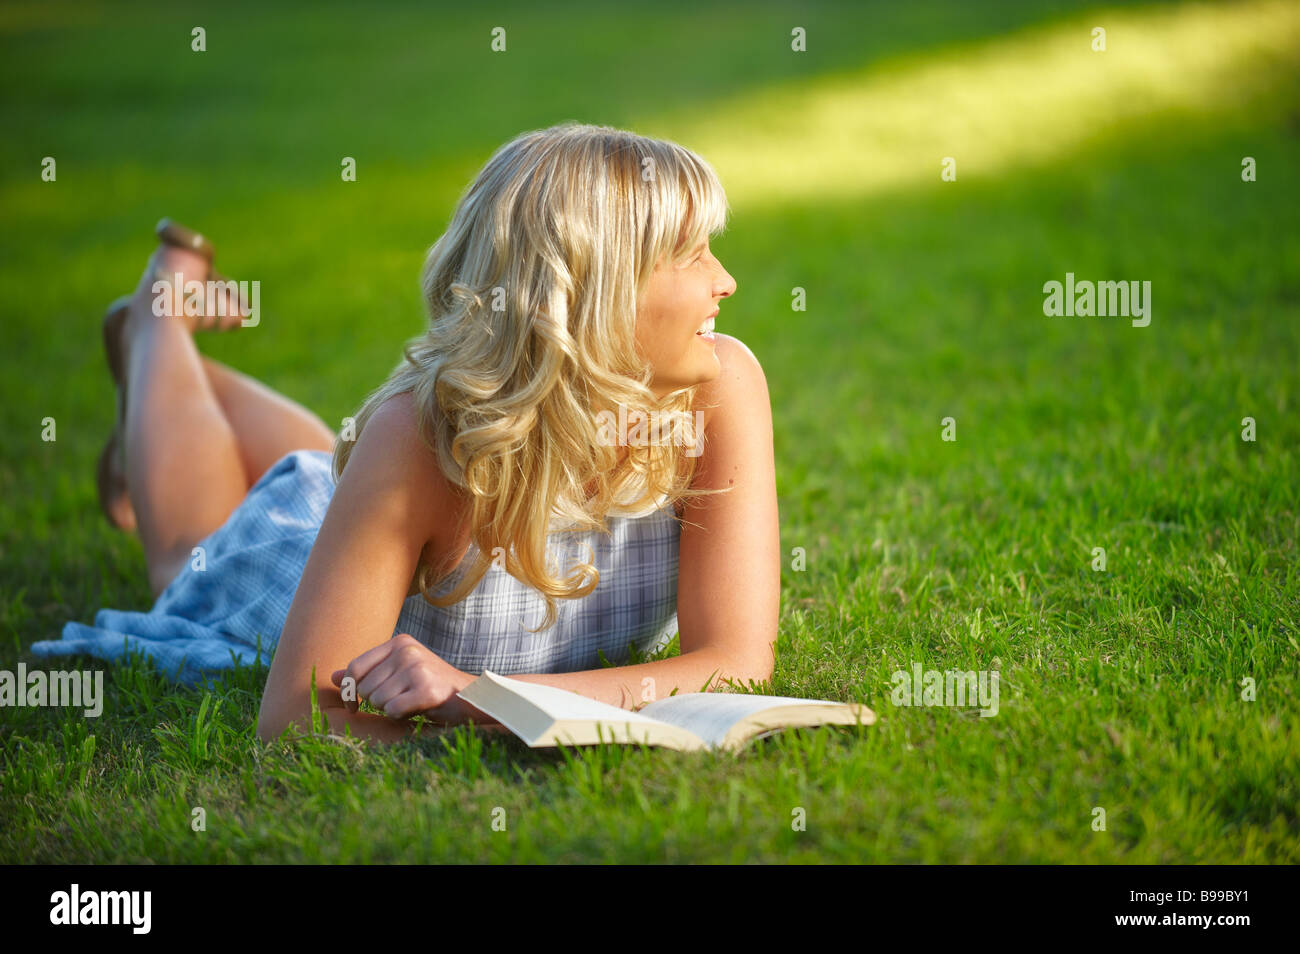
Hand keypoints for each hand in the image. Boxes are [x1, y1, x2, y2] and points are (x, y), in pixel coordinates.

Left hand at [331, 634, 487, 723]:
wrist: (469, 695)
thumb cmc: (431, 685)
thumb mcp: (398, 672)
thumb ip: (367, 672)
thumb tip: (333, 676)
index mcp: (399, 642)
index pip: (356, 667)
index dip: (348, 691)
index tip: (352, 706)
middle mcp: (407, 650)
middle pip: (365, 688)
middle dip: (377, 702)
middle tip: (400, 699)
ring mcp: (418, 668)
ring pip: (378, 701)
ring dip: (391, 709)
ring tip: (411, 702)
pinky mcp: (426, 689)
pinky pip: (393, 710)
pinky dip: (401, 716)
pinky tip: (417, 708)